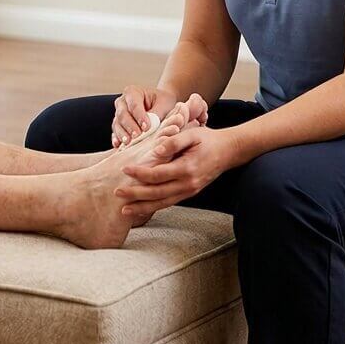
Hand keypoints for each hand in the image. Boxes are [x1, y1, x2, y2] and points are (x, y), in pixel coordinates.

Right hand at [111, 85, 178, 147]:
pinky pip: (115, 131)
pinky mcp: (118, 125)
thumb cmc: (162, 102)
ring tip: (128, 142)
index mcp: (132, 92)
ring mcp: (118, 113)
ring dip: (122, 133)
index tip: (147, 127)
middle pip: (123, 114)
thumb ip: (156, 113)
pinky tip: (118, 145)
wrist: (160, 104)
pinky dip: (117, 138)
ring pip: (117, 124)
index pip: (134, 104)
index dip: (139, 116)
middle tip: (137, 136)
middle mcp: (122, 101)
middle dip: (129, 126)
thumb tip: (149, 126)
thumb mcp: (164, 104)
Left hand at [115, 126, 243, 216]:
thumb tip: (156, 150)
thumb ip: (174, 141)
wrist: (229, 151)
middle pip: (157, 193)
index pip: (158, 174)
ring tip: (124, 210)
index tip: (124, 168)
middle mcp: (188, 184)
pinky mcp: (189, 193)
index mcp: (187, 168)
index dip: (140, 173)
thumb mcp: (192, 133)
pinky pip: (169, 202)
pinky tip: (141, 209)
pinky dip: (154, 207)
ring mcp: (189, 191)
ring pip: (162, 203)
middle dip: (135, 194)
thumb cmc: (208, 139)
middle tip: (116, 192)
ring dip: (142, 207)